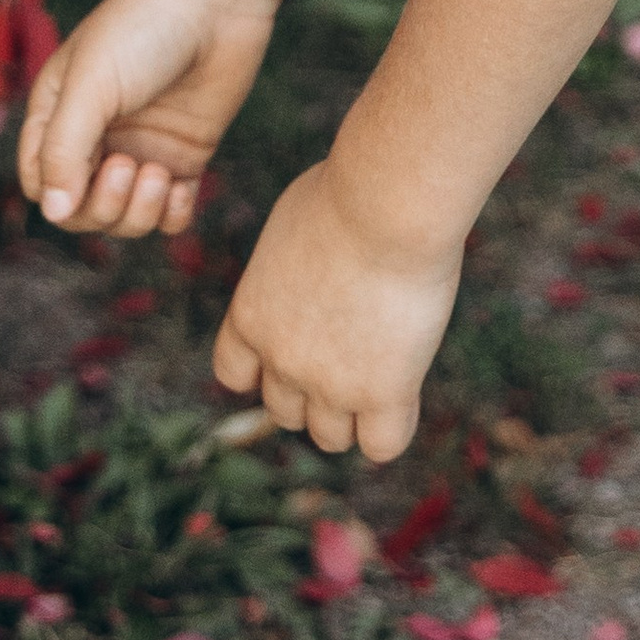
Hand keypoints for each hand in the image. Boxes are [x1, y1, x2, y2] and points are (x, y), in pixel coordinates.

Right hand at [18, 0, 273, 238]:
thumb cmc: (144, 27)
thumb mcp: (92, 85)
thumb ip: (64, 150)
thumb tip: (53, 214)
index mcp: (60, 112)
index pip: (40, 182)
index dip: (58, 193)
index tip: (89, 166)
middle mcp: (97, 135)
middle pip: (82, 210)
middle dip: (103, 206)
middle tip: (129, 165)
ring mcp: (141, 147)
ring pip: (125, 218)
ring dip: (139, 213)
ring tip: (159, 174)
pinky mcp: (183, 154)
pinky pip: (169, 214)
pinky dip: (173, 215)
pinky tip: (183, 187)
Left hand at [212, 160, 458, 462]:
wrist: (384, 205)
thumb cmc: (346, 193)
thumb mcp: (292, 227)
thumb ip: (288, 268)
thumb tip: (308, 275)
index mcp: (250, 315)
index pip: (234, 374)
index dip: (265, 366)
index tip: (296, 344)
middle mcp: (281, 360)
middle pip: (285, 411)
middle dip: (313, 388)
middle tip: (351, 347)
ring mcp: (330, 384)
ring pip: (330, 436)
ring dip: (351, 412)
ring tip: (381, 366)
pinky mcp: (381, 394)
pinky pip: (380, 445)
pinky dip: (390, 429)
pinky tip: (405, 389)